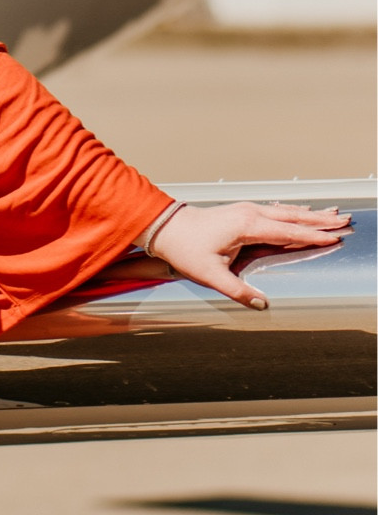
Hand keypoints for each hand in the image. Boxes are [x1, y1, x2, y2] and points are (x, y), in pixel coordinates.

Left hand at [142, 201, 349, 310]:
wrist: (167, 229)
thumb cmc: (185, 249)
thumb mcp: (209, 274)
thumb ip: (236, 290)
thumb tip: (260, 304)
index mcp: (247, 225)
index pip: (288, 233)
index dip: (312, 236)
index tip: (334, 238)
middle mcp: (251, 213)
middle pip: (294, 217)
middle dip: (321, 220)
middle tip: (346, 221)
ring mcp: (247, 210)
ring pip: (287, 212)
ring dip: (311, 214)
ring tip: (335, 214)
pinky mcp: (243, 212)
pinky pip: (276, 211)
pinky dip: (295, 212)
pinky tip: (304, 212)